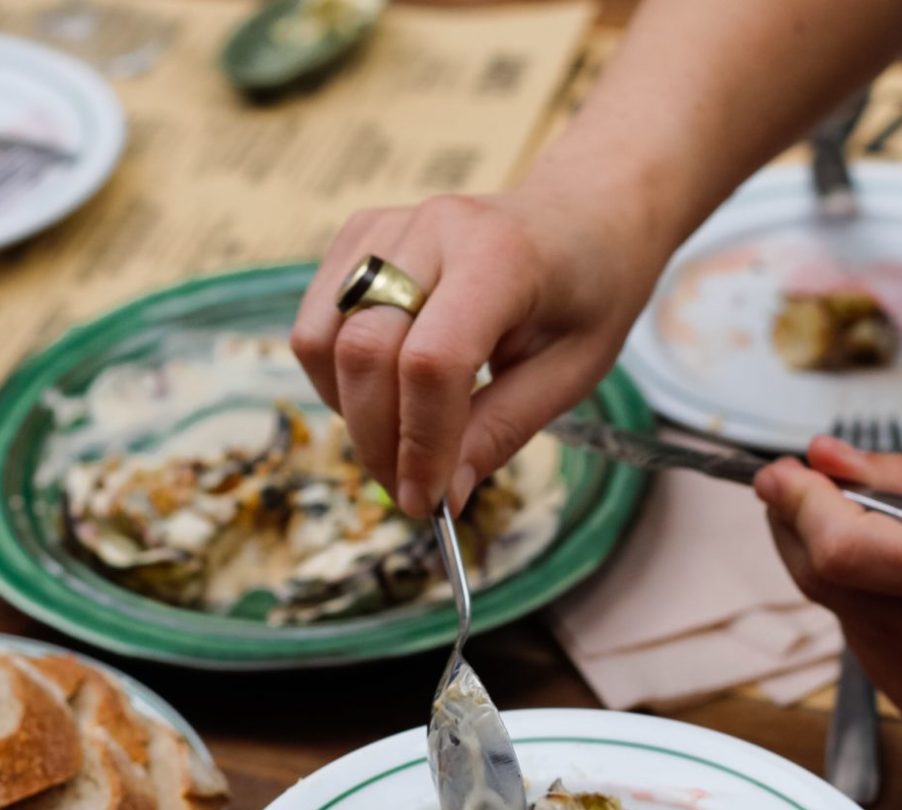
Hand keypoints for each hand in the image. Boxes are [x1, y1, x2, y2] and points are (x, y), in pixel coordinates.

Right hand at [291, 185, 660, 517]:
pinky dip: (336, 377)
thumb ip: (502, 430)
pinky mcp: (358, 236)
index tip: (428, 500)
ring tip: (399, 440)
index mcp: (501, 259)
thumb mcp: (572, 373)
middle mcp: (434, 230)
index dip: (420, 442)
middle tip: (410, 490)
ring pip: (322, 339)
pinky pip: (315, 322)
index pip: (432, 361)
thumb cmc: (587, 293)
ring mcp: (388, 227)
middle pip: (365, 351)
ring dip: (349, 412)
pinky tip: (385, 395)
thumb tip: (441, 496)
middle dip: (378, 441)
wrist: (580, 216)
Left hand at [752, 436, 901, 792]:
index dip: (797, 503)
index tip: (781, 471)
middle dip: (796, 525)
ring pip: (837, 612)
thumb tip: (830, 457)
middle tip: (797, 486)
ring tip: (867, 530)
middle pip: (818, 580)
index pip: (839, 547)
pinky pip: (865, 645)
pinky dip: (865, 605)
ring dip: (831, 564)